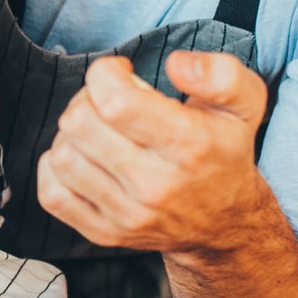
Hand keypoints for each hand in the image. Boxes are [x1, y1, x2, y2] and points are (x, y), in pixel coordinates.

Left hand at [36, 50, 278, 255]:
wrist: (225, 225)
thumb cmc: (225, 154)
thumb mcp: (246, 105)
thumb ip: (221, 74)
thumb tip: (178, 64)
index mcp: (190, 146)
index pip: (117, 102)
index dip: (105, 74)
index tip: (120, 72)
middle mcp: (156, 185)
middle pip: (80, 124)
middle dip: (87, 98)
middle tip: (108, 100)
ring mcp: (128, 214)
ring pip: (63, 156)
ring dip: (71, 133)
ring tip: (98, 130)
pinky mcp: (105, 233)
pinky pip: (52, 194)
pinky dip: (55, 169)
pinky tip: (83, 157)